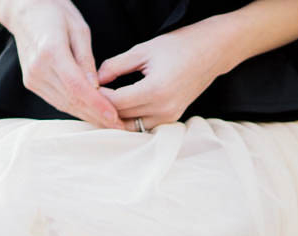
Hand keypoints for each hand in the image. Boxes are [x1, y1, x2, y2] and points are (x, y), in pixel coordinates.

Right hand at [5, 0, 127, 129]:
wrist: (25, 10)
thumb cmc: (55, 13)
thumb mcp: (79, 29)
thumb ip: (87, 60)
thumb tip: (96, 86)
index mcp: (50, 51)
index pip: (77, 86)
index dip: (97, 104)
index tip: (115, 116)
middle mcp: (38, 68)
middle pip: (72, 99)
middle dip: (97, 115)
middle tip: (120, 126)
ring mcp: (32, 77)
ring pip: (65, 105)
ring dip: (88, 116)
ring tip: (110, 124)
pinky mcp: (31, 83)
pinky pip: (57, 101)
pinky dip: (76, 109)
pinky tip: (92, 114)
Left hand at [96, 23, 227, 130]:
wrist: (209, 53)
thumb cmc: (178, 47)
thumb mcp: (142, 50)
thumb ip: (115, 66)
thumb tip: (95, 80)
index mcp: (155, 90)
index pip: (116, 102)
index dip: (99, 96)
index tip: (87, 86)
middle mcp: (163, 108)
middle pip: (122, 118)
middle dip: (104, 109)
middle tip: (89, 98)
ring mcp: (169, 117)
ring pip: (132, 126)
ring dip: (116, 118)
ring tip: (102, 104)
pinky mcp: (172, 119)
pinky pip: (144, 125)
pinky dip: (130, 119)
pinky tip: (119, 108)